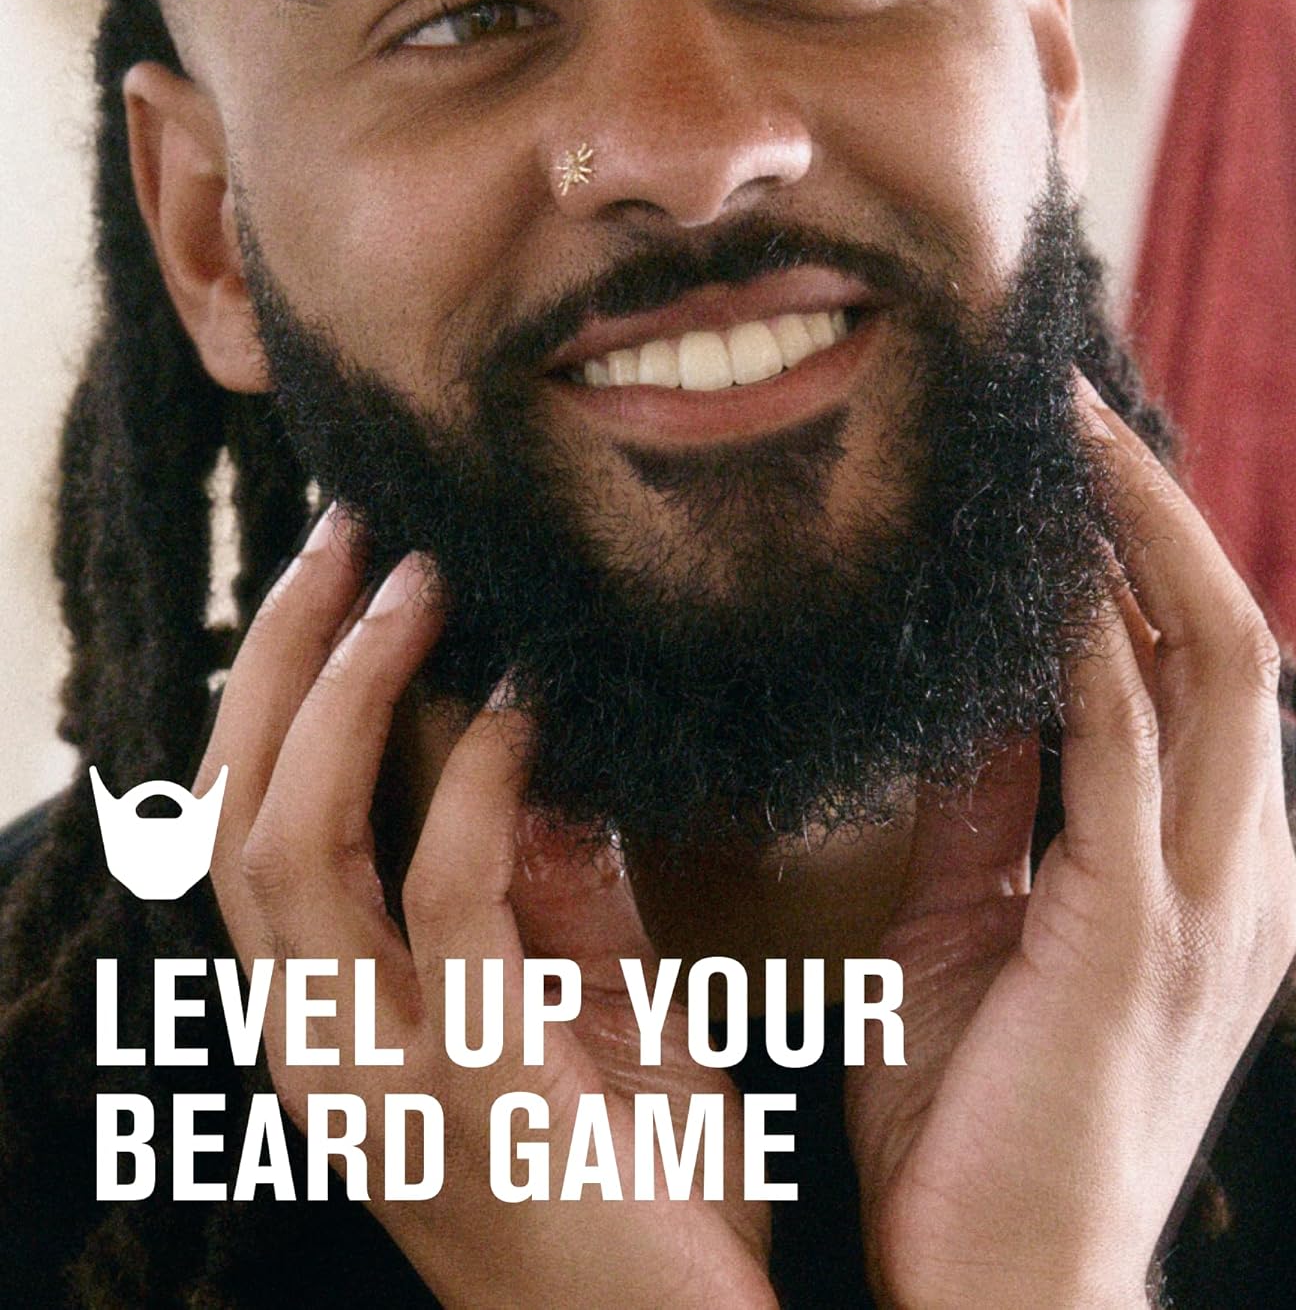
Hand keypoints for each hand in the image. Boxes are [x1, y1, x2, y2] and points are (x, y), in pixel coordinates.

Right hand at [203, 508, 774, 1309]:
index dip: (271, 686)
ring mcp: (379, 1072)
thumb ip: (555, 893)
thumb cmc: (636, 1190)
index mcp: (328, 1018)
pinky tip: (521, 701)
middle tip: (350, 528)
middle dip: (282, 657)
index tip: (335, 570)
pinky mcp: (471, 1087)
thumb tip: (536, 747)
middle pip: (236, 810)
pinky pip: (448, 897)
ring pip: (294, 842)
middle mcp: (316, 1040)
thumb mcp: (591, 1015)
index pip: (244, 823)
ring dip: (346, 691)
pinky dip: (475, 782)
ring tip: (414, 576)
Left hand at [845, 380, 1295, 1308]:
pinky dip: (1081, 635)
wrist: (1009, 1289)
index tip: (1065, 463)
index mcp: (1205, 866)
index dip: (1140, 552)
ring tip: (1055, 435)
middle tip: (1061, 406)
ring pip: (1198, 657)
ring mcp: (1205, 894)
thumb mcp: (980, 933)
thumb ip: (992, 817)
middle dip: (1148, 508)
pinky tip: (1025, 560)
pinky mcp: (1136, 929)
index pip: (1193, 665)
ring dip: (1127, 535)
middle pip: (1221, 630)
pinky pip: (1118, 740)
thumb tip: (967, 699)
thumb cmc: (985, 1121)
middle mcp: (1235, 863)